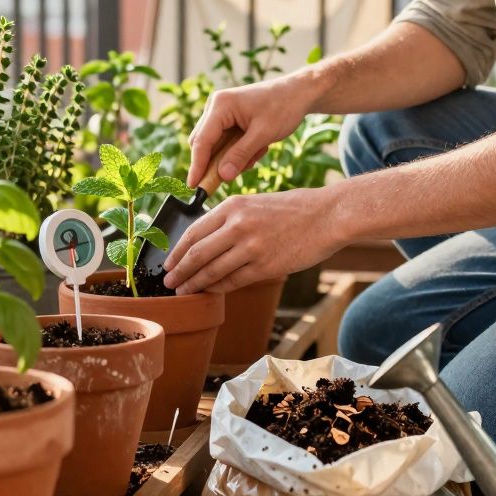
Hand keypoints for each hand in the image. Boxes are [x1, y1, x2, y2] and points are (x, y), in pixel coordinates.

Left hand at [162, 187, 348, 294]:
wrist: (327, 216)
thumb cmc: (294, 209)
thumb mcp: (255, 203)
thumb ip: (230, 218)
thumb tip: (207, 241)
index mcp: (232, 206)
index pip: (193, 232)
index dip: (176, 252)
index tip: (168, 263)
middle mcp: (237, 225)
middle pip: (197, 254)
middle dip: (179, 272)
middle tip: (169, 283)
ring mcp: (251, 247)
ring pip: (212, 271)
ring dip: (195, 284)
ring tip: (184, 292)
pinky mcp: (265, 266)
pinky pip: (233, 281)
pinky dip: (218, 288)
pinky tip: (210, 292)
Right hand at [187, 76, 315, 186]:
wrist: (299, 92)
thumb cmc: (283, 107)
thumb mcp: (263, 134)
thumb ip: (241, 155)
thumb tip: (222, 176)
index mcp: (220, 105)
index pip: (202, 141)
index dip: (197, 166)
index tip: (194, 187)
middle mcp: (216, 107)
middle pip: (204, 144)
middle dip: (218, 162)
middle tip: (233, 176)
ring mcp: (221, 112)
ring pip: (216, 145)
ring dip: (233, 157)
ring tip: (259, 151)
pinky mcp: (229, 118)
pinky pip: (226, 142)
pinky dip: (239, 151)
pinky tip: (259, 147)